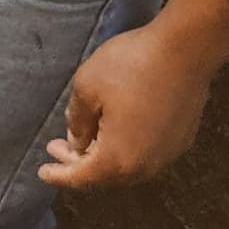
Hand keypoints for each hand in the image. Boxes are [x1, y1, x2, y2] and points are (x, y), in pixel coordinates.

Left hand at [40, 18, 216, 189]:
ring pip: (127, 167)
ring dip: (104, 157)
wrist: (185, 50)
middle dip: (79, 164)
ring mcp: (166, 155)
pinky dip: (126, 149)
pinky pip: (146, 154)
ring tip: (87, 139)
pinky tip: (117, 130)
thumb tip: (77, 140)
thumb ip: (77, 120)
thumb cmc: (131, 66)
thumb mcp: (87, 87)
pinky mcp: (181, 140)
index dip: (59, 175)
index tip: (43, 172)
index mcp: (117, 159)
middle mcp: (144, 167)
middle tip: (59, 147)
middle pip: (105, 176)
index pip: (81, 177)